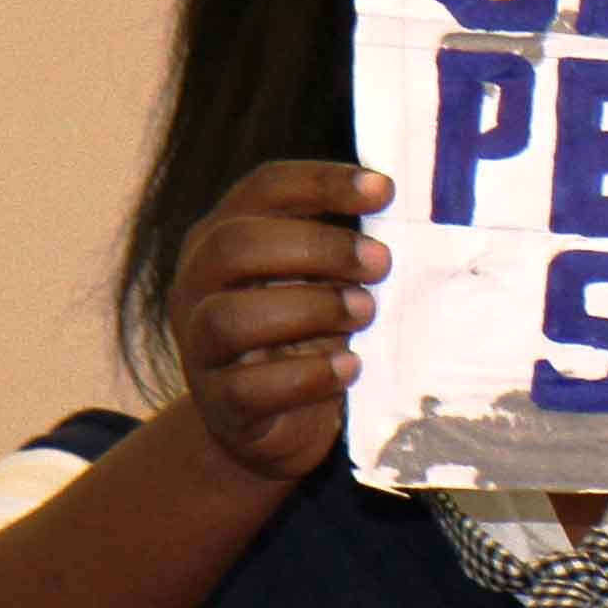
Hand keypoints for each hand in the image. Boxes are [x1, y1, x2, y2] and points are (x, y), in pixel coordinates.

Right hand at [174, 159, 391, 481]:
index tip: (385, 189)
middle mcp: (198, 284)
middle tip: (381, 262)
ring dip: (310, 309)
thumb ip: (343, 253)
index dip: (322, 182)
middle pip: (236, 244)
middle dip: (317, 247)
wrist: (269, 426)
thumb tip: (409, 220)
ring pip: (231, 317)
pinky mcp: (219, 404)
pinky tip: (350, 367)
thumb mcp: (320, 283)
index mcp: (223, 237)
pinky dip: (307, 376)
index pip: (263, 190)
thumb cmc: (304, 336)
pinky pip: (249, 388)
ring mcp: (199, 346)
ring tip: (366, 312)